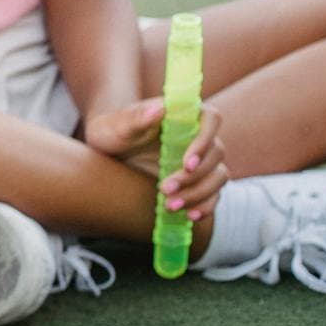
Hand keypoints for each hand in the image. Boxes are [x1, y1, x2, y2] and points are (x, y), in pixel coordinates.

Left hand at [85, 96, 229, 220]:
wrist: (108, 153)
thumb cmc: (113, 132)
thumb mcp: (118, 125)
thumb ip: (137, 117)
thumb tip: (158, 109)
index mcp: (183, 114)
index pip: (211, 119)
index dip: (204, 141)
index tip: (186, 163)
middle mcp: (198, 136)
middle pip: (215, 153)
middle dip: (194, 175)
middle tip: (165, 188)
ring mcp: (200, 159)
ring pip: (218, 176)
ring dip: (198, 193)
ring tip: (170, 205)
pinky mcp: (197, 181)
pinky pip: (213, 194)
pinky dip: (205, 205)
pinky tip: (189, 215)